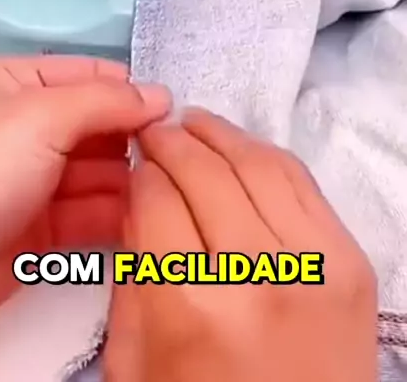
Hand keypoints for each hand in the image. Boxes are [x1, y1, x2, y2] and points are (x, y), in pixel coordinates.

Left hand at [0, 56, 169, 350]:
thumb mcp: (40, 117)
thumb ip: (105, 102)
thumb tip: (161, 96)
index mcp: (15, 85)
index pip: (88, 76)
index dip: (132, 91)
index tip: (177, 112)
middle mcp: (26, 127)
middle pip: (97, 125)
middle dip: (136, 138)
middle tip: (182, 155)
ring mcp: (33, 179)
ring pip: (99, 172)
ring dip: (133, 179)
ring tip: (174, 187)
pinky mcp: (41, 229)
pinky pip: (91, 213)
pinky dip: (119, 214)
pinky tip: (153, 215)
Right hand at [105, 108, 376, 381]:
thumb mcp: (136, 360)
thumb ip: (131, 275)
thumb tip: (139, 198)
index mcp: (190, 308)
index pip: (155, 198)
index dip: (140, 170)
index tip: (134, 161)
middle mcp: (255, 276)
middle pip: (204, 171)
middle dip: (172, 140)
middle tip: (156, 131)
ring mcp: (313, 264)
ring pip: (257, 162)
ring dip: (219, 133)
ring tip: (194, 123)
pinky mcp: (350, 261)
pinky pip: (302, 181)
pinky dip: (266, 154)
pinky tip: (241, 149)